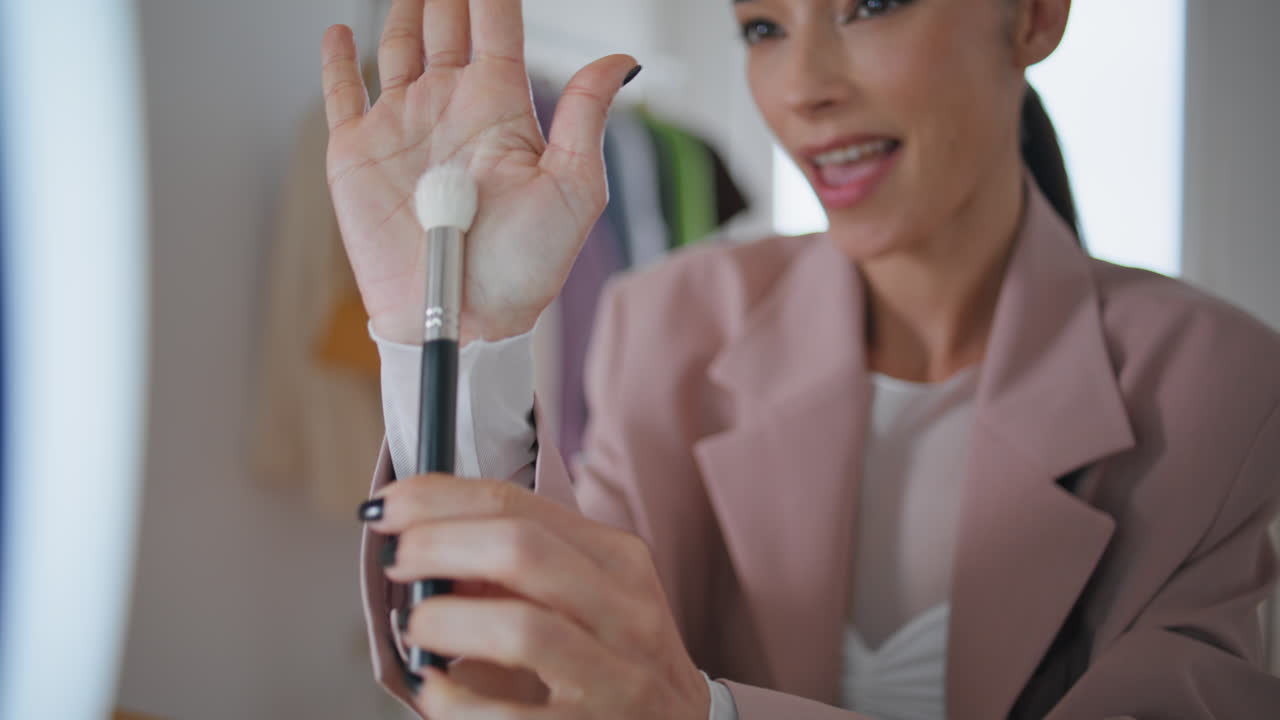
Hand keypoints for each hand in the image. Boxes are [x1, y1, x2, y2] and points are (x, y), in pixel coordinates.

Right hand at [320, 0, 637, 344]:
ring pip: (396, 45)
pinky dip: (335, 60)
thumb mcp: (573, 189)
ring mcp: (402, 126)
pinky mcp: (356, 153)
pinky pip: (342, 93)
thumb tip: (620, 59)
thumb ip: (586, 117)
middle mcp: (451, 108)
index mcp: (500, 108)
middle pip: (444, 24)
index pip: (496, 26)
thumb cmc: (524, 267)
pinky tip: (338, 31)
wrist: (463, 317)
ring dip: (399, 8)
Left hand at [366, 474, 710, 718]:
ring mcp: (615, 676)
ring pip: (522, 628)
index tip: (387, 507)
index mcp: (617, 559)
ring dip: (448, 621)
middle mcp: (625, 610)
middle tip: (397, 560)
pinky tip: (436, 689)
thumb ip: (518, 566)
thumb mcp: (585, 596)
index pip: (519, 504)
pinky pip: (511, 717)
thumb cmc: (613, 657)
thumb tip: (423, 538)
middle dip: (439, 544)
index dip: (440, 498)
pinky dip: (457, 701)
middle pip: (522, 548)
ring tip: (418, 628)